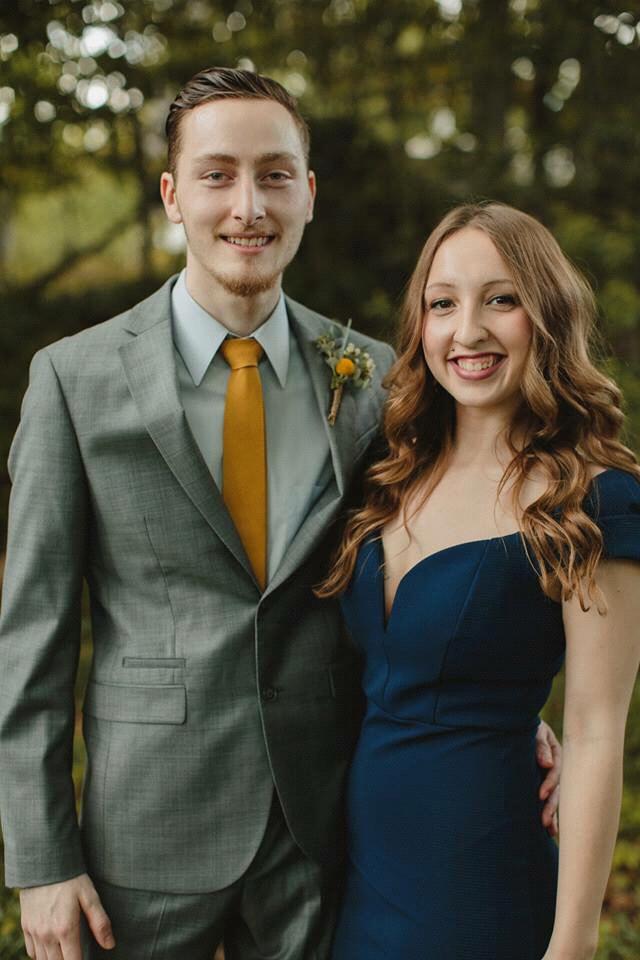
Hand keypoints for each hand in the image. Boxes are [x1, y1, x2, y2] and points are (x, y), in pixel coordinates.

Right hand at [20, 873, 114, 959]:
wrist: (44, 862)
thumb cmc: (70, 878)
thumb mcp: (90, 896)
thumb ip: (100, 922)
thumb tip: (110, 945)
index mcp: (65, 929)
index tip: (86, 958)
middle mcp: (47, 934)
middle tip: (77, 952)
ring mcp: (34, 931)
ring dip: (55, 959)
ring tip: (66, 951)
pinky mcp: (26, 926)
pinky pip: (31, 951)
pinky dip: (41, 953)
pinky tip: (51, 946)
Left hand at [535, 720, 561, 836]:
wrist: (519, 723)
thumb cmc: (529, 726)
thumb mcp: (536, 730)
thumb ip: (540, 745)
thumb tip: (547, 764)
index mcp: (556, 755)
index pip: (555, 772)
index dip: (549, 784)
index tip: (541, 795)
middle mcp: (555, 768)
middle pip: (557, 790)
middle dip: (551, 806)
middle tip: (545, 822)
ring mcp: (550, 777)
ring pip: (554, 798)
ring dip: (552, 814)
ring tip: (549, 830)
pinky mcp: (543, 783)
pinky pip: (548, 800)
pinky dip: (550, 814)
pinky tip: (550, 830)